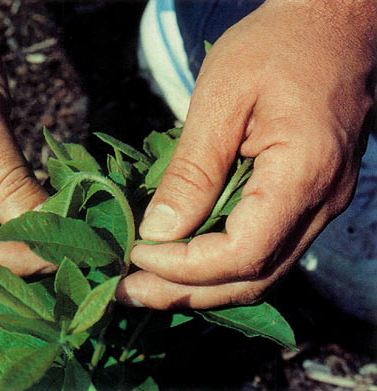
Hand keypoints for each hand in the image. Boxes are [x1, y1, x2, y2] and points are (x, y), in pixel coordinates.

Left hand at [118, 0, 375, 308]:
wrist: (332, 24)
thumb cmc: (277, 45)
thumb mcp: (222, 98)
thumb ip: (193, 170)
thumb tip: (160, 231)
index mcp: (303, 174)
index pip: (241, 253)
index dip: (183, 266)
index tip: (136, 253)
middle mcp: (321, 202)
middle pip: (251, 278)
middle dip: (185, 292)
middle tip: (129, 291)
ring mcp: (320, 205)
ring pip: (260, 273)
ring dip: (201, 287)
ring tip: (148, 283)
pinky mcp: (309, 199)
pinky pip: (266, 250)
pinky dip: (221, 264)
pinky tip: (184, 259)